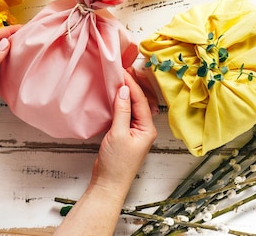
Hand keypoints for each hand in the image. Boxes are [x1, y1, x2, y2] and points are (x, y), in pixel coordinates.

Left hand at [0, 24, 20, 143]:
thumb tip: (5, 42)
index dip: (6, 32)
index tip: (22, 28)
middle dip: (13, 40)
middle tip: (29, 36)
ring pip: (4, 58)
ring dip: (15, 53)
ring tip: (30, 47)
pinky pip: (7, 70)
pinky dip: (15, 66)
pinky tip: (24, 64)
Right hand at [91, 70, 157, 189]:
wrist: (108, 184)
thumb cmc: (116, 164)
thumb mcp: (118, 134)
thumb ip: (122, 111)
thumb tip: (123, 90)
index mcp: (147, 128)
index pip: (141, 100)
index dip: (132, 85)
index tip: (122, 71)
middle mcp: (144, 128)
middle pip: (139, 101)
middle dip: (132, 85)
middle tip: (121, 70)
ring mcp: (134, 131)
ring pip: (132, 106)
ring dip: (125, 93)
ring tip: (117, 77)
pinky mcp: (124, 133)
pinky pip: (124, 113)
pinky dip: (119, 103)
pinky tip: (113, 95)